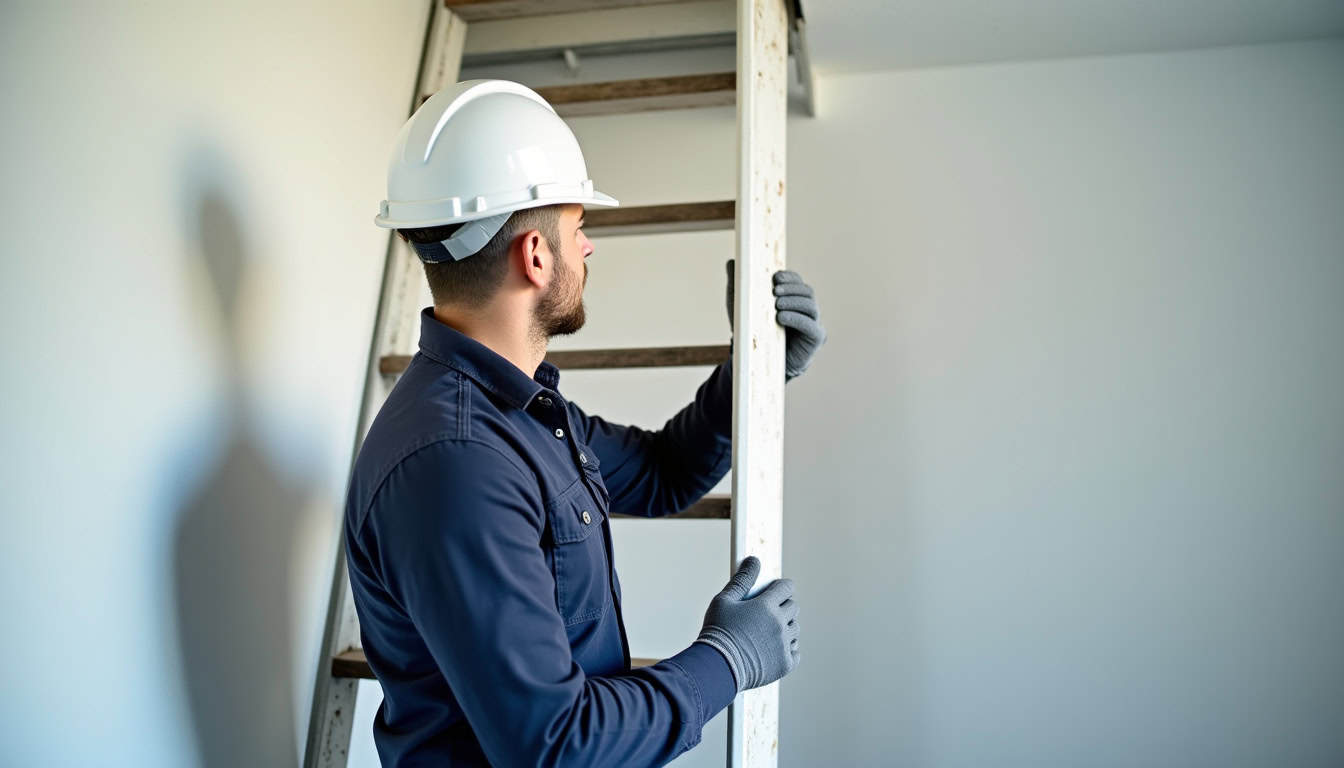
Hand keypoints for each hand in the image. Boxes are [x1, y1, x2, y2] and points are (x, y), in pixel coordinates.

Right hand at [694, 556, 799, 691]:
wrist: (716, 668)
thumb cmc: (717, 632)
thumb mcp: (724, 600)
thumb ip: (742, 579)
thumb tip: (753, 560)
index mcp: (766, 606)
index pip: (786, 587)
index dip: (780, 587)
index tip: (773, 591)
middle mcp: (779, 624)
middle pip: (793, 607)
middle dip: (782, 606)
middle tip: (766, 613)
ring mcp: (783, 645)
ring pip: (795, 629)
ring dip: (785, 627)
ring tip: (767, 632)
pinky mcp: (784, 664)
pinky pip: (795, 651)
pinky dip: (787, 648)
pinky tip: (773, 648)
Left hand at [725, 259, 826, 380]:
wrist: (759, 362)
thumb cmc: (753, 333)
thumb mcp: (741, 307)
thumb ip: (738, 284)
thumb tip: (731, 262)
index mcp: (792, 298)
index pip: (797, 281)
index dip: (789, 277)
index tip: (775, 277)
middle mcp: (805, 309)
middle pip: (807, 291)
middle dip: (791, 288)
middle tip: (774, 289)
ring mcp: (812, 323)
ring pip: (810, 305)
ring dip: (793, 301)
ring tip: (776, 304)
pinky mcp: (815, 338)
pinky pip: (811, 325)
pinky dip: (797, 319)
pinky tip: (781, 317)